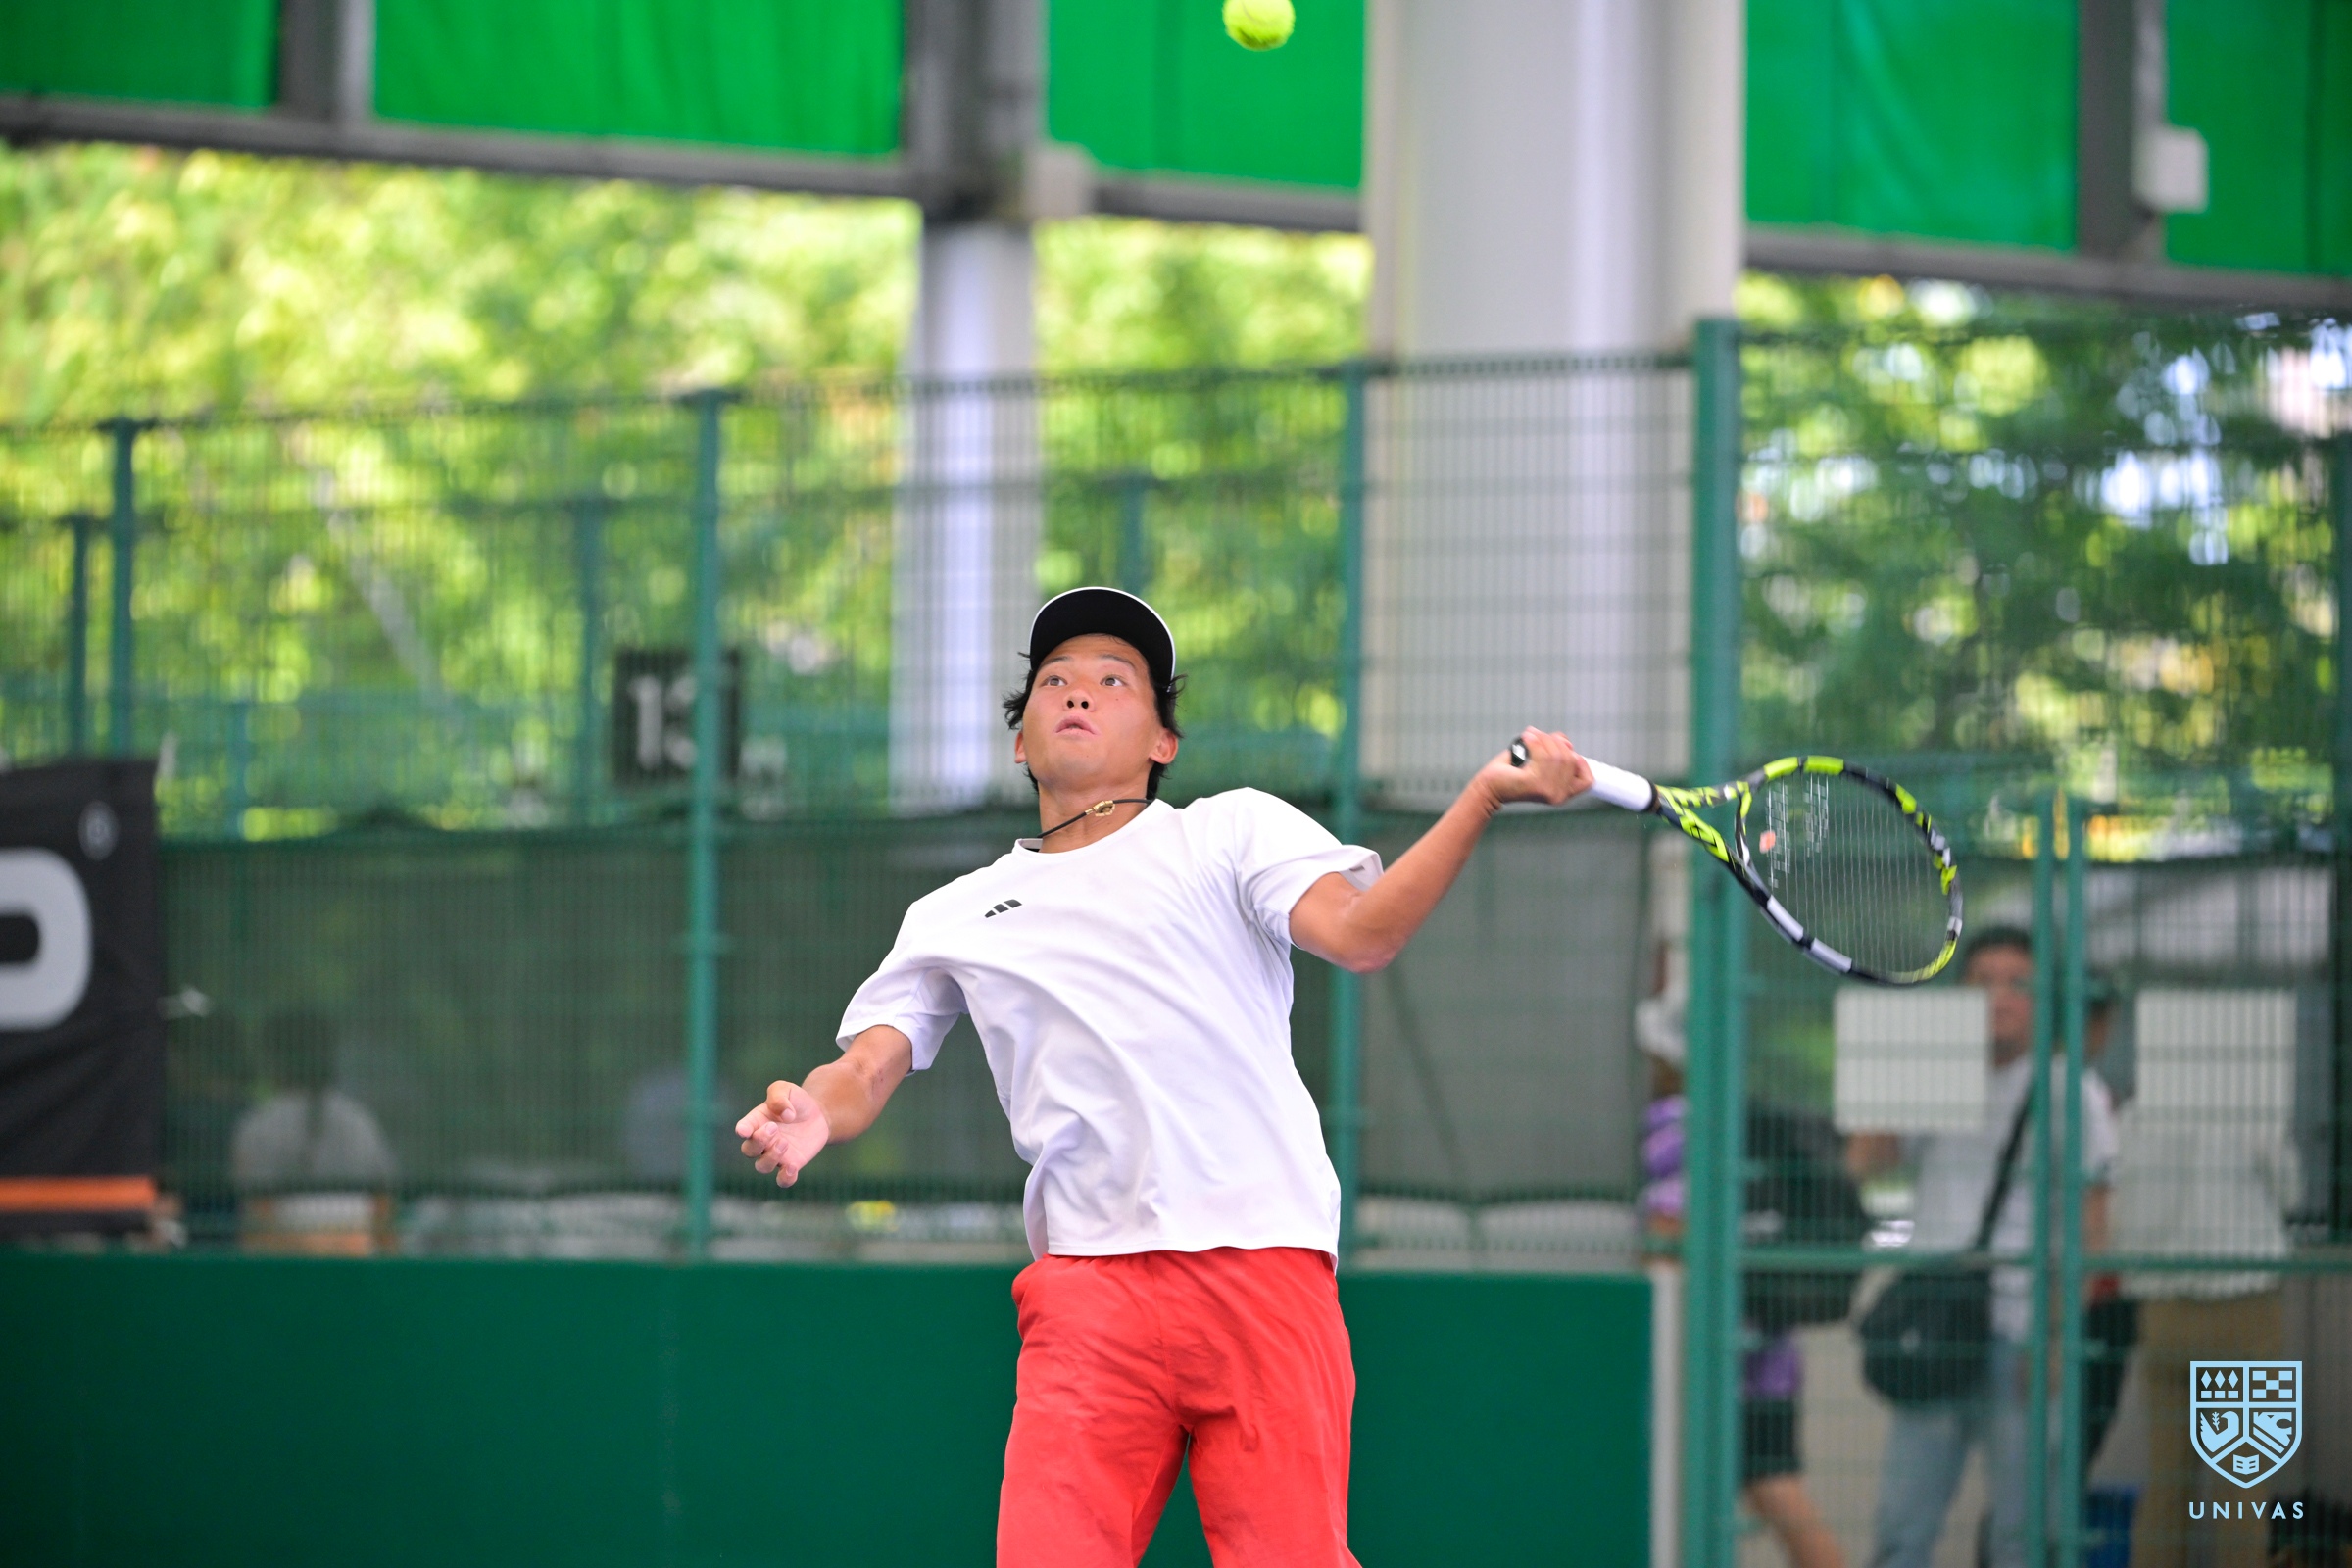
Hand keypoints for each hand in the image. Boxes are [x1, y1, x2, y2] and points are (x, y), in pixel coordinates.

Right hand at [735, 1080, 832, 1186]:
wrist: (819, 1115)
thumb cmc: (796, 1101)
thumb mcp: (787, 1089)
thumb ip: (780, 1097)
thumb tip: (785, 1115)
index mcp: (756, 1121)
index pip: (744, 1128)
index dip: (742, 1130)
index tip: (744, 1130)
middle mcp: (762, 1141)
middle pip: (749, 1150)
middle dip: (758, 1141)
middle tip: (773, 1128)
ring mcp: (775, 1155)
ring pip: (762, 1166)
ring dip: (770, 1157)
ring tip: (784, 1143)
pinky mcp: (791, 1165)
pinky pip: (782, 1180)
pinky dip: (785, 1178)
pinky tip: (792, 1168)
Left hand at [1476, 728, 1591, 807]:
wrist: (1489, 785)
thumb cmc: (1514, 771)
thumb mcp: (1541, 758)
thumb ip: (1558, 750)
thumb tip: (1567, 743)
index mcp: (1563, 794)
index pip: (1587, 780)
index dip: (1579, 761)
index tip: (1564, 750)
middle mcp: (1559, 796)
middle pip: (1571, 759)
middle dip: (1555, 742)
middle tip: (1538, 737)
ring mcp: (1547, 792)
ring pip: (1557, 755)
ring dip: (1543, 739)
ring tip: (1530, 735)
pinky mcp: (1534, 784)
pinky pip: (1542, 755)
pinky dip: (1534, 741)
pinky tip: (1526, 737)